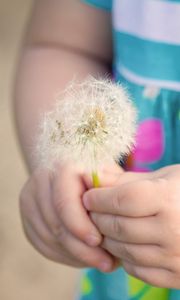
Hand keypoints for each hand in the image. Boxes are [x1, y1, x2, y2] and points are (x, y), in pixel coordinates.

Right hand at [20, 162, 115, 271]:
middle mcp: (41, 181)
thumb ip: (112, 192)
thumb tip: (118, 217)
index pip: (64, 202)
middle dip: (82, 248)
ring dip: (75, 255)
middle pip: (56, 224)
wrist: (70, 170)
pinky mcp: (28, 218)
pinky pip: (43, 245)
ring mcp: (30, 200)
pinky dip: (65, 256)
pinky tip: (83, 258)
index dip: (80, 226)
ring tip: (100, 261)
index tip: (99, 242)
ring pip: (49, 238)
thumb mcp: (109, 176)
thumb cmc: (97, 175)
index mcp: (62, 168)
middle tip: (106, 263)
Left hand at [83, 165, 179, 287]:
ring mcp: (176, 256)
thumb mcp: (161, 178)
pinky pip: (137, 270)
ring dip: (107, 239)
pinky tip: (125, 244)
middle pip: (119, 226)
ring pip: (124, 251)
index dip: (99, 198)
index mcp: (169, 199)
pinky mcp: (177, 276)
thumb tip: (93, 177)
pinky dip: (124, 258)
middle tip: (92, 212)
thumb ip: (126, 180)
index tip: (88, 197)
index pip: (123, 199)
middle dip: (98, 218)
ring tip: (105, 227)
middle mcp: (173, 230)